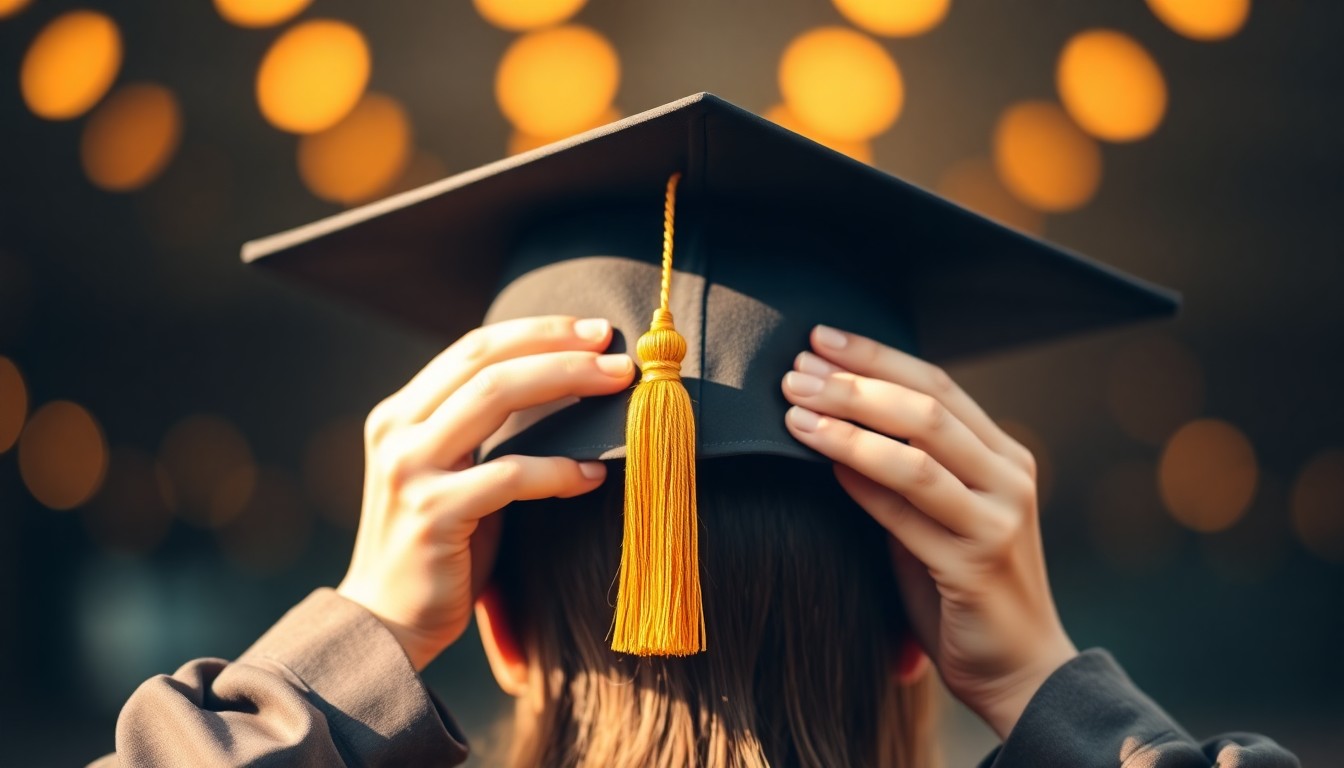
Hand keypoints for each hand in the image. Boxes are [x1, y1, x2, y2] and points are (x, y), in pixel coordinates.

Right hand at [337, 316, 634, 669]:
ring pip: (495, 396)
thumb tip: (560, 387)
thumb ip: (481, 431)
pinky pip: (509, 476)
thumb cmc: (439, 548)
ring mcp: (410, 469)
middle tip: (617, 352)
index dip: (538, 331)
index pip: (474, 347)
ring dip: (565, 383)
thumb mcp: (452, 474)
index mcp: (400, 413)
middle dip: (558, 346)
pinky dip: (559, 470)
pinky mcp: (432, 513)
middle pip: (486, 360)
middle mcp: (397, 430)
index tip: (594, 331)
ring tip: (616, 389)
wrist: (386, 623)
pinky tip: (593, 474)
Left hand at [780, 324, 1077, 738]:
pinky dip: (861, 483)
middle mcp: (1008, 478)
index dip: (876, 356)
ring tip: (795, 411)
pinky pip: (906, 515)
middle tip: (796, 371)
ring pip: (917, 455)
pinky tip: (821, 462)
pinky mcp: (974, 567)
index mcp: (1003, 455)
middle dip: (854, 383)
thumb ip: (911, 470)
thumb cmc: (965, 588)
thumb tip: (837, 417)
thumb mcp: (944, 515)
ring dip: (849, 427)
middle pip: (926, 408)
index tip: (820, 339)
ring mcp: (996, 521)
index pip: (937, 384)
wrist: (1023, 671)